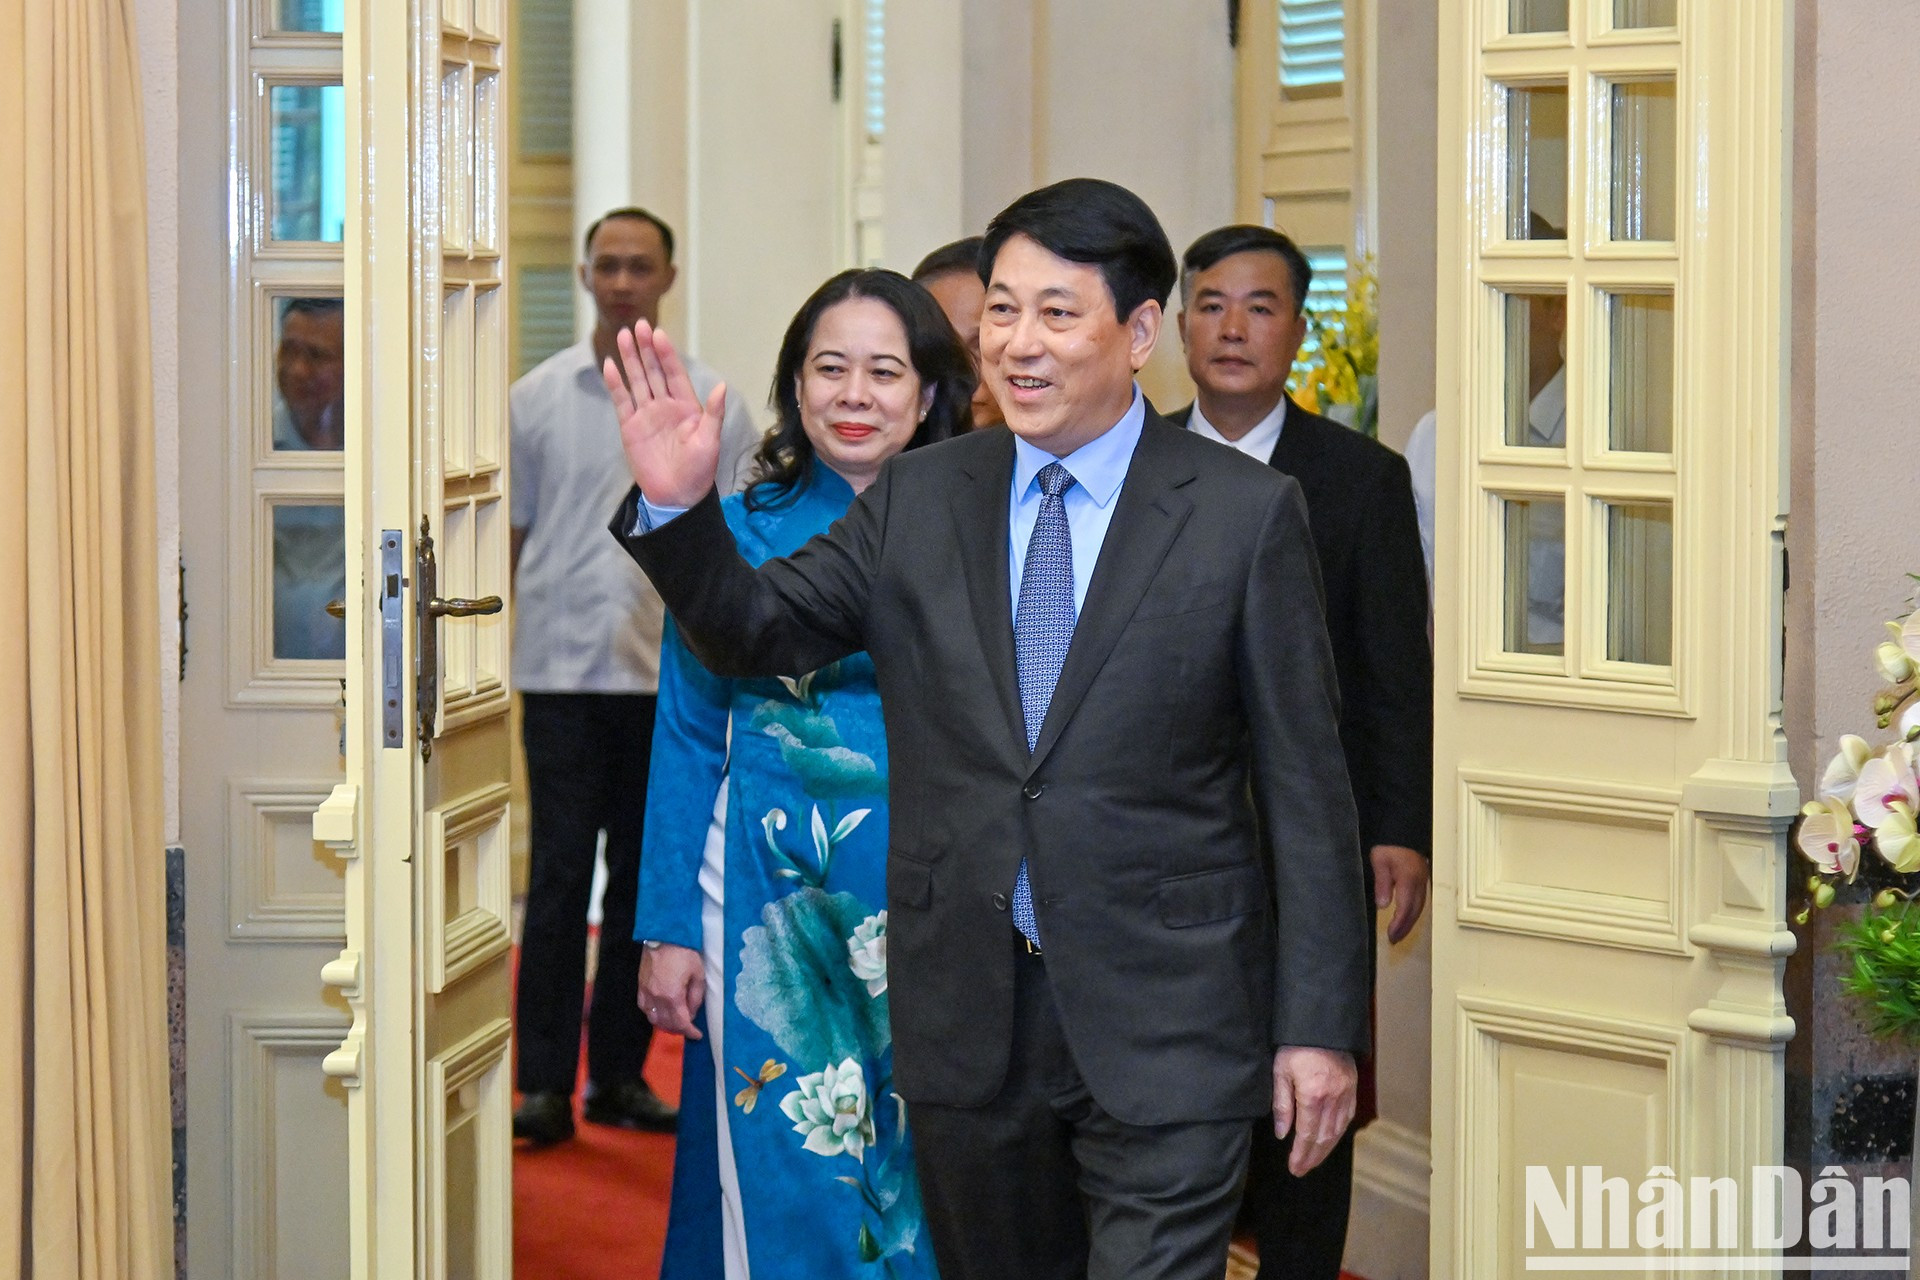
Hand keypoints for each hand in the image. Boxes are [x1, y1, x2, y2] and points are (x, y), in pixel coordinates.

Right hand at [602, 319, 724, 508]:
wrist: (676, 496)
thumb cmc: (699, 471)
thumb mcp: (710, 441)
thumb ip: (713, 413)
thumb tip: (722, 387)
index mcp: (686, 406)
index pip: (674, 373)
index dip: (667, 354)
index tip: (659, 334)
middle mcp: (665, 406)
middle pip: (654, 371)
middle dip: (646, 349)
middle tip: (639, 325)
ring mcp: (646, 415)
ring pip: (637, 381)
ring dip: (631, 359)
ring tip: (624, 336)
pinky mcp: (630, 427)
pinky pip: (622, 401)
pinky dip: (616, 383)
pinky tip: (610, 365)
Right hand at [637, 943, 705, 1039]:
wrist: (665, 935)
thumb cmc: (684, 952)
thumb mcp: (698, 975)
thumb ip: (696, 997)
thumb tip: (692, 1013)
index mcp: (672, 996)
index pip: (681, 1023)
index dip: (690, 1032)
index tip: (697, 1035)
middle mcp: (656, 997)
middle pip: (666, 1023)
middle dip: (679, 1029)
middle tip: (689, 1029)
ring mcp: (646, 992)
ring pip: (653, 1018)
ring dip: (665, 1024)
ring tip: (676, 1023)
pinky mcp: (641, 985)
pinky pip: (645, 1007)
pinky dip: (653, 1014)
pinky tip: (661, 1012)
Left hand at [1271, 1046, 1357, 1175]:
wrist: (1321, 1024)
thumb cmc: (1296, 1045)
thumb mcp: (1281, 1071)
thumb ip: (1282, 1104)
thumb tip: (1282, 1133)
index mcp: (1313, 1096)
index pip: (1307, 1135)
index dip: (1301, 1154)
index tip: (1294, 1167)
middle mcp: (1333, 1099)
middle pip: (1324, 1138)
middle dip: (1313, 1157)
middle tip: (1302, 1170)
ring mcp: (1346, 1094)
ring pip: (1338, 1131)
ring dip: (1326, 1149)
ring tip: (1313, 1161)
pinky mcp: (1352, 1087)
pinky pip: (1347, 1118)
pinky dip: (1338, 1133)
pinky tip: (1330, 1140)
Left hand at [1371, 843, 1428, 943]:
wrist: (1402, 829)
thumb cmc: (1388, 845)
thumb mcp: (1379, 861)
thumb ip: (1382, 883)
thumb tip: (1384, 906)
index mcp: (1409, 879)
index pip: (1406, 907)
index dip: (1399, 924)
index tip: (1391, 935)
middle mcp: (1419, 882)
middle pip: (1415, 910)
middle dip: (1405, 927)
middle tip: (1394, 940)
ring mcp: (1423, 880)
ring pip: (1420, 906)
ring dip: (1410, 922)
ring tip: (1399, 934)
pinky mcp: (1422, 879)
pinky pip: (1420, 900)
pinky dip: (1413, 912)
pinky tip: (1407, 918)